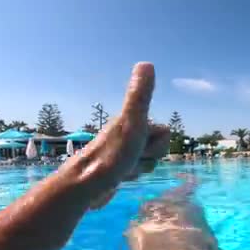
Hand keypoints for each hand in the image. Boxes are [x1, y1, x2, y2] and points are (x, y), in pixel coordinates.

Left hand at [58, 62, 169, 208]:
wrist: (85, 186)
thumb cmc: (111, 154)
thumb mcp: (131, 122)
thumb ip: (140, 95)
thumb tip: (146, 63)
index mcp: (131, 121)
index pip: (165, 134)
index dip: (158, 144)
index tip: (140, 146)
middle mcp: (126, 133)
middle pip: (157, 148)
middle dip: (149, 158)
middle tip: (131, 159)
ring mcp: (120, 151)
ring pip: (148, 161)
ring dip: (140, 169)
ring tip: (123, 170)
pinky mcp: (115, 168)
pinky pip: (135, 171)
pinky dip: (130, 176)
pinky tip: (118, 177)